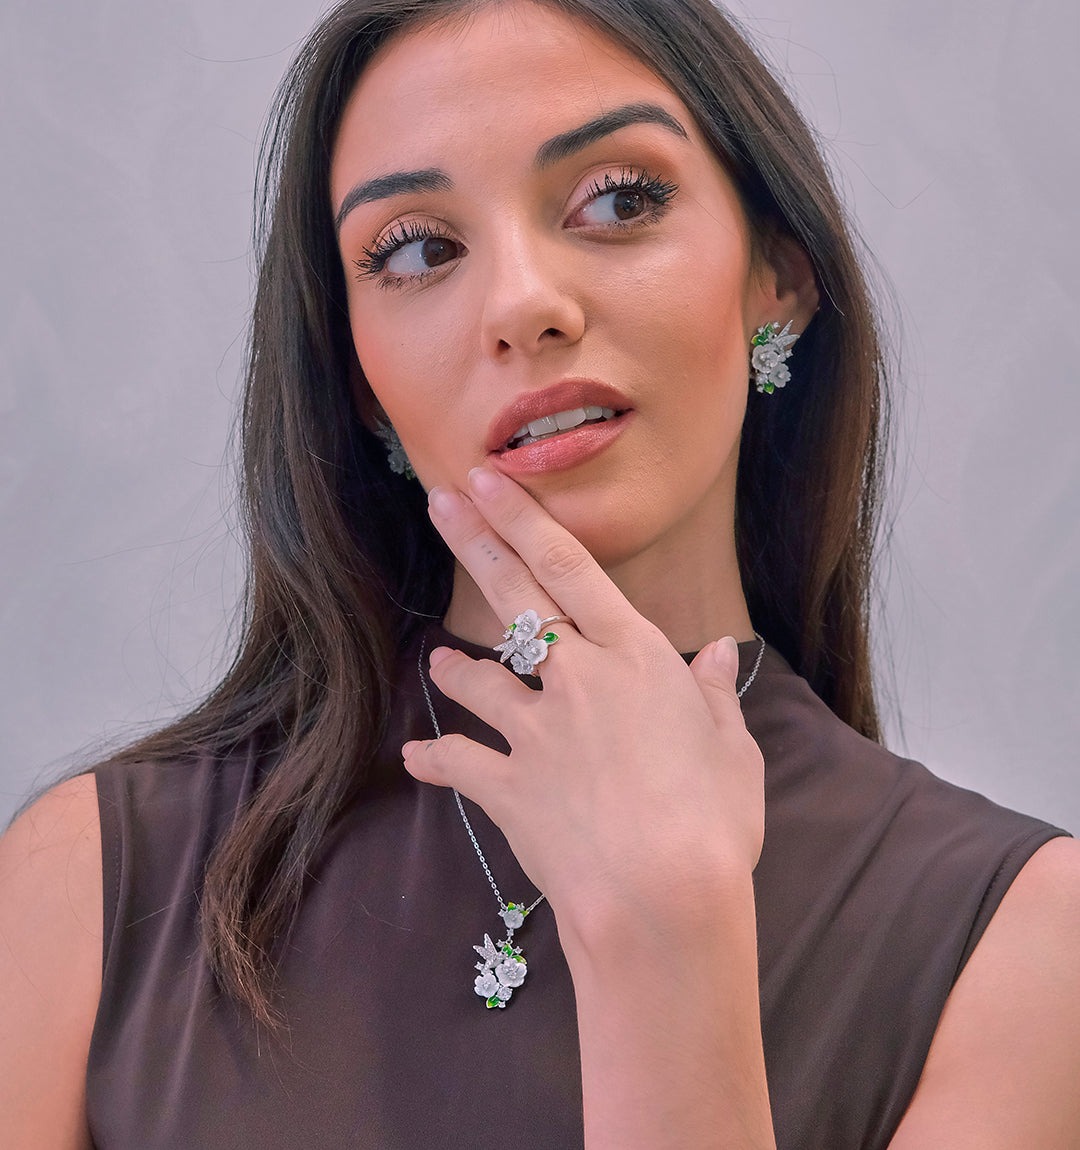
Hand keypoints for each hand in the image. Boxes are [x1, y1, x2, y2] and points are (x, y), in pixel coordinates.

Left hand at [402, 466, 765, 945]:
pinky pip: (459, 761)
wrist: (660, 899)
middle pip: (515, 595)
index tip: (486, 479)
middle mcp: (577, 678)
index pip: (569, 566)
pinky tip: (416, 756)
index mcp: (634, 657)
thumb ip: (714, 694)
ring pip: (479, 677)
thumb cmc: (714, 821)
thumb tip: (714, 653)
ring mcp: (535, 731)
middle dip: (474, 541)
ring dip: (456, 667)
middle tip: (440, 500)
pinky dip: (437, 757)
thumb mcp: (732, 748)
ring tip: (437, 659)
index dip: (522, 517)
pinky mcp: (508, 786)